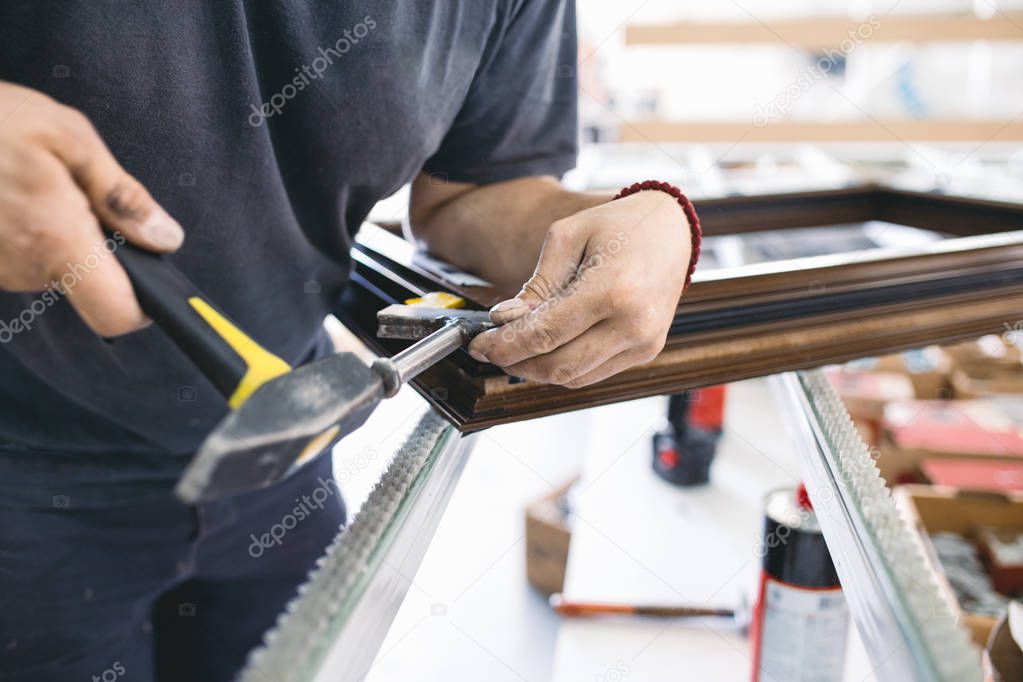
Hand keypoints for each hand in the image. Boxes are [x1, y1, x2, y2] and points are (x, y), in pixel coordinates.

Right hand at [0, 81, 182, 336]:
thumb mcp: (68, 138)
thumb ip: (122, 196)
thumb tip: (165, 237)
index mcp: (58, 240)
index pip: (115, 313)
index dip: (142, 306)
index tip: (150, 277)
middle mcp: (23, 268)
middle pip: (85, 282)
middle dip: (94, 243)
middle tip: (72, 189)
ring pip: (49, 266)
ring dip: (54, 231)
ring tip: (29, 181)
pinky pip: (15, 256)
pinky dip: (22, 228)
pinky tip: (6, 192)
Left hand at [468, 189, 689, 387]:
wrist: (671, 229)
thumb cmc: (619, 225)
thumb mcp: (567, 237)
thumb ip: (536, 285)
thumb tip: (505, 321)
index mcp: (613, 290)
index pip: (545, 335)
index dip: (504, 346)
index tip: (479, 346)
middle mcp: (634, 324)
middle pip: (558, 366)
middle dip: (516, 362)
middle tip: (492, 349)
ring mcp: (644, 343)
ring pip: (574, 377)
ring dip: (538, 369)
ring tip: (517, 347)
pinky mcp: (647, 351)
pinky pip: (594, 373)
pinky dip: (564, 366)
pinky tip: (548, 347)